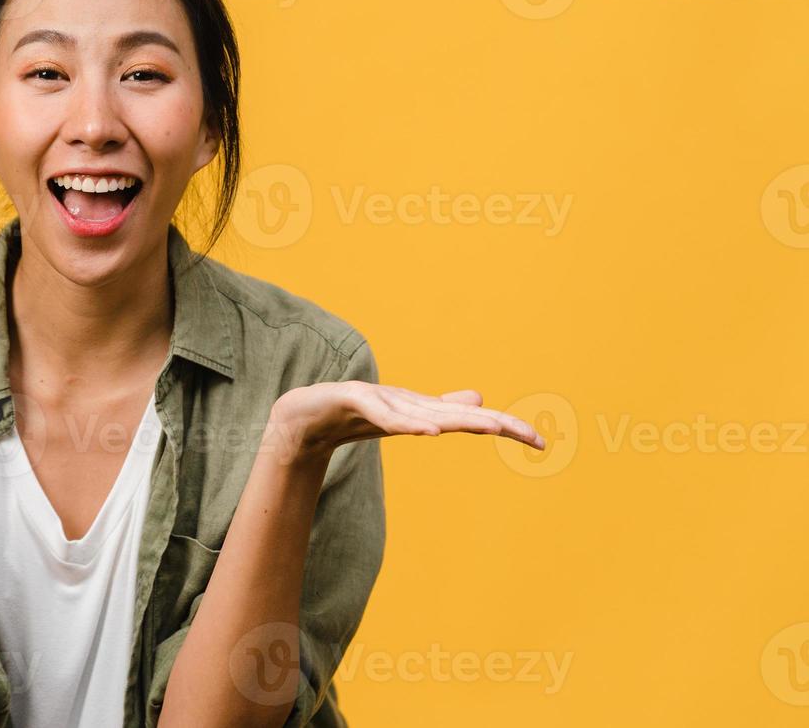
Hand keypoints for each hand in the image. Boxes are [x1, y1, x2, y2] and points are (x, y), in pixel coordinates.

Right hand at [272, 380, 545, 459]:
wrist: (299, 417)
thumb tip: (478, 402)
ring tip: (488, 430)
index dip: (504, 426)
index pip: (469, 418)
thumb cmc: (350, 417)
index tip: (541, 443)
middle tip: (531, 436)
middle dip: (494, 423)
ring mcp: (377, 399)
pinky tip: (427, 431)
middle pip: (455, 413)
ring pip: (422, 412)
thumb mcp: (402, 420)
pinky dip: (405, 421)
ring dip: (455, 420)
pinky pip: (382, 414)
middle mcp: (405, 400)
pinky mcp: (350, 399)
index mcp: (419, 408)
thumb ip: (438, 411)